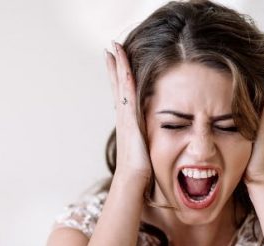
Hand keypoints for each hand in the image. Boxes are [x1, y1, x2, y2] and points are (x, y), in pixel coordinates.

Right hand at [105, 42, 151, 181]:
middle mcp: (123, 117)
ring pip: (120, 85)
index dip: (119, 78)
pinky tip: (125, 65)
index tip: (116, 61)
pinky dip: (125, 78)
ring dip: (118, 65)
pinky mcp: (130, 120)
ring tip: (114, 48)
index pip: (123, 94)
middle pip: (117, 85)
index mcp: (128, 122)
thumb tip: (153, 142)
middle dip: (114, 65)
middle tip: (111, 46)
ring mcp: (124, 117)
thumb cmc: (139, 172)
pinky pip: (127, 94)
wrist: (133, 181)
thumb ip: (147, 141)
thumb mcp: (145, 150)